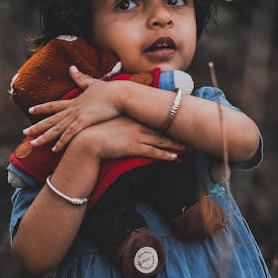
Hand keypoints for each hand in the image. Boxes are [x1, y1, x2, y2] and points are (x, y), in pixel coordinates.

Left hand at [23, 66, 123, 151]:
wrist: (120, 94)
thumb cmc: (111, 90)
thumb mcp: (93, 83)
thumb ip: (81, 78)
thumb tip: (71, 67)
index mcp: (75, 101)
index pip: (54, 105)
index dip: (42, 108)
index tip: (31, 111)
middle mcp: (73, 109)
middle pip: (51, 119)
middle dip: (37, 127)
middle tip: (24, 133)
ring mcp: (78, 116)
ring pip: (56, 129)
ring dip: (44, 137)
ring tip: (32, 144)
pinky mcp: (85, 122)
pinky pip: (70, 134)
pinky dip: (61, 142)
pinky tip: (54, 150)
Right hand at [69, 116, 185, 161]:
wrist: (87, 140)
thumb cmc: (96, 132)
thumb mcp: (109, 123)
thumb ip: (118, 123)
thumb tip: (121, 125)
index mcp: (133, 119)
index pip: (154, 121)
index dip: (167, 124)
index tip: (178, 124)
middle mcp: (138, 126)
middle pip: (162, 131)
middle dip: (177, 135)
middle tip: (191, 136)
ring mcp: (137, 137)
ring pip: (161, 142)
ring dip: (176, 146)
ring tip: (189, 149)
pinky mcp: (134, 148)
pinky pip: (154, 153)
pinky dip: (165, 155)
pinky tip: (175, 158)